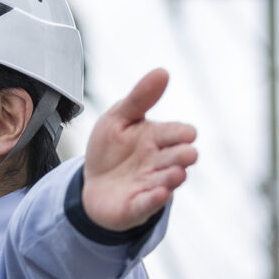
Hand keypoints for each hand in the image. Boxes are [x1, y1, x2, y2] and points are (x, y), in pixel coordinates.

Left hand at [79, 68, 196, 231]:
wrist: (91, 183)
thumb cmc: (111, 149)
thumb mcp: (118, 118)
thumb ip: (139, 98)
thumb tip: (162, 72)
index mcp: (157, 138)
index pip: (176, 133)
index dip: (182, 134)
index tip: (187, 133)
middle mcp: (159, 162)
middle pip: (177, 158)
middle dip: (183, 156)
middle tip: (188, 154)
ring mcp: (149, 185)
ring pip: (166, 181)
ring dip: (172, 178)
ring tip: (176, 174)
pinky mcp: (136, 206)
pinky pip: (147, 204)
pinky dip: (154, 200)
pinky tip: (160, 194)